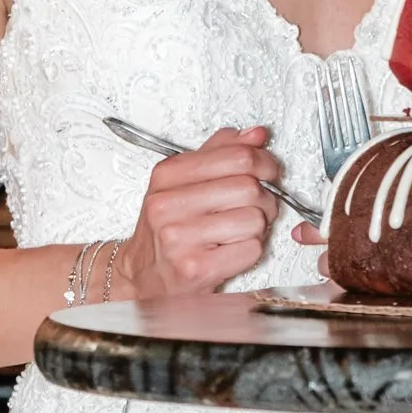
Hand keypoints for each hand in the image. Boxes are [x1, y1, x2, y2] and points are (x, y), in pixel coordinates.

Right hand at [112, 126, 281, 299]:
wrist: (143, 277)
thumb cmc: (165, 231)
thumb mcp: (182, 183)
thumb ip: (219, 153)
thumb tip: (255, 134)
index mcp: (167, 175)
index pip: (236, 156)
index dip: (264, 162)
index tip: (268, 171)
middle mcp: (168, 205)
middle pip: (249, 188)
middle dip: (265, 198)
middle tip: (257, 206)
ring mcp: (179, 238)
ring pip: (254, 219)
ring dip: (258, 227)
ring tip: (239, 230)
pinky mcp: (195, 268)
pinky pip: (251, 249)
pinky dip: (251, 250)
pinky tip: (231, 250)